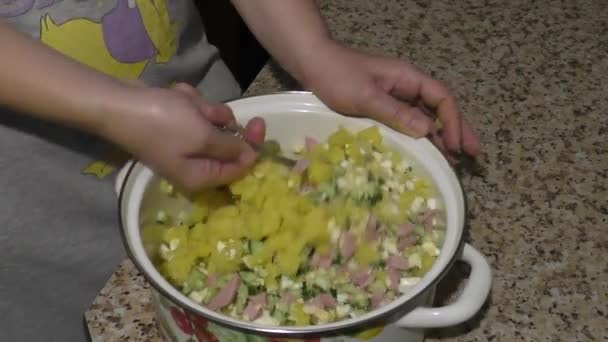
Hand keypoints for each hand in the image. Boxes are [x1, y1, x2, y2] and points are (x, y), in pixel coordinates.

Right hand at [102, 83, 265, 191]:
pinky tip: (174, 96)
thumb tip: (251, 155)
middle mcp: (194, 165)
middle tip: (211, 110)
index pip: (240, 168)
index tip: (259, 122)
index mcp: (202, 177)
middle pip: (227, 144)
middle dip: (219, 121)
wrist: (118, 103)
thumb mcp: (203, 137)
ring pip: (212, 122)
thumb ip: (231, 147)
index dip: (252, 147)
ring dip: (202, 108)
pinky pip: (195, 112)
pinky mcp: (175, 125)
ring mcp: (184, 144)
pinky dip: (188, 102)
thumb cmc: (163, 124)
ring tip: (183, 103)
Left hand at [300, 42, 480, 160]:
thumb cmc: (337, 75)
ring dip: (441, 137)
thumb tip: (428, 132)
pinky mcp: (383, 107)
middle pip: (440, 109)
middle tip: (473, 156)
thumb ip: (395, 113)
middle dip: (457, 131)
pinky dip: (419, 137)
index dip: (453, 122)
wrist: (312, 63)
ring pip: (426, 117)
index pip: (442, 99)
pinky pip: (407, 122)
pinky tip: (425, 152)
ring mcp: (395, 97)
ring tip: (456, 159)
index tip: (457, 146)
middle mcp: (406, 87)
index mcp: (408, 78)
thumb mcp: (366, 96)